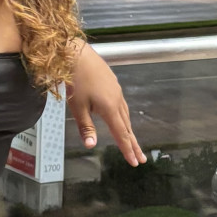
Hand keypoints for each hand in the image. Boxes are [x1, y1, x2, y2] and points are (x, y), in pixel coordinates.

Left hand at [66, 44, 145, 164]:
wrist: (75, 53)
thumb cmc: (74, 80)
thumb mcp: (77, 107)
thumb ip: (86, 127)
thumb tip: (92, 145)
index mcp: (110, 108)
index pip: (121, 134)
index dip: (128, 150)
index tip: (135, 162)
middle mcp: (117, 100)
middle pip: (128, 126)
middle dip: (133, 144)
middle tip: (141, 159)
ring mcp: (116, 90)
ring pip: (125, 115)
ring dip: (129, 130)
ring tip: (131, 142)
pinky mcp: (113, 83)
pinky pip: (121, 104)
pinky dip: (124, 116)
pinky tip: (120, 117)